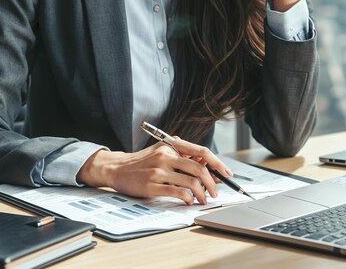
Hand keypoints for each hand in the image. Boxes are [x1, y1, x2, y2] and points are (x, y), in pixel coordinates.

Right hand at [77, 138, 232, 204]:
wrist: (118, 168)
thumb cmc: (144, 161)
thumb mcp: (163, 151)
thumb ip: (182, 156)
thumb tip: (207, 167)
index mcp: (172, 145)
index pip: (201, 151)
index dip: (217, 163)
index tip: (227, 173)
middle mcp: (167, 155)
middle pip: (199, 167)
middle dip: (213, 182)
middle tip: (216, 192)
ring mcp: (159, 171)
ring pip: (191, 181)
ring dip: (202, 193)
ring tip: (203, 199)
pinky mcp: (152, 185)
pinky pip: (177, 192)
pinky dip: (188, 198)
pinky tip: (189, 201)